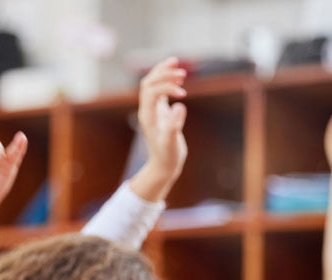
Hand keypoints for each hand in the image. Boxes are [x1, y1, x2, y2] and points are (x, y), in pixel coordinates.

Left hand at [139, 57, 187, 179]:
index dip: (167, 87)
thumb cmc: (168, 156)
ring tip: (177, 62)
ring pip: (152, 84)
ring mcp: (153, 110)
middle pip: (148, 83)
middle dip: (163, 74)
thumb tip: (180, 105)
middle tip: (182, 72)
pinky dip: (168, 81)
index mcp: (147, 115)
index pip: (151, 91)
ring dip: (163, 72)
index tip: (184, 93)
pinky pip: (160, 91)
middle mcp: (147, 110)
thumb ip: (174, 125)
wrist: (164, 166)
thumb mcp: (172, 143)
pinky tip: (180, 79)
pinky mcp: (161, 112)